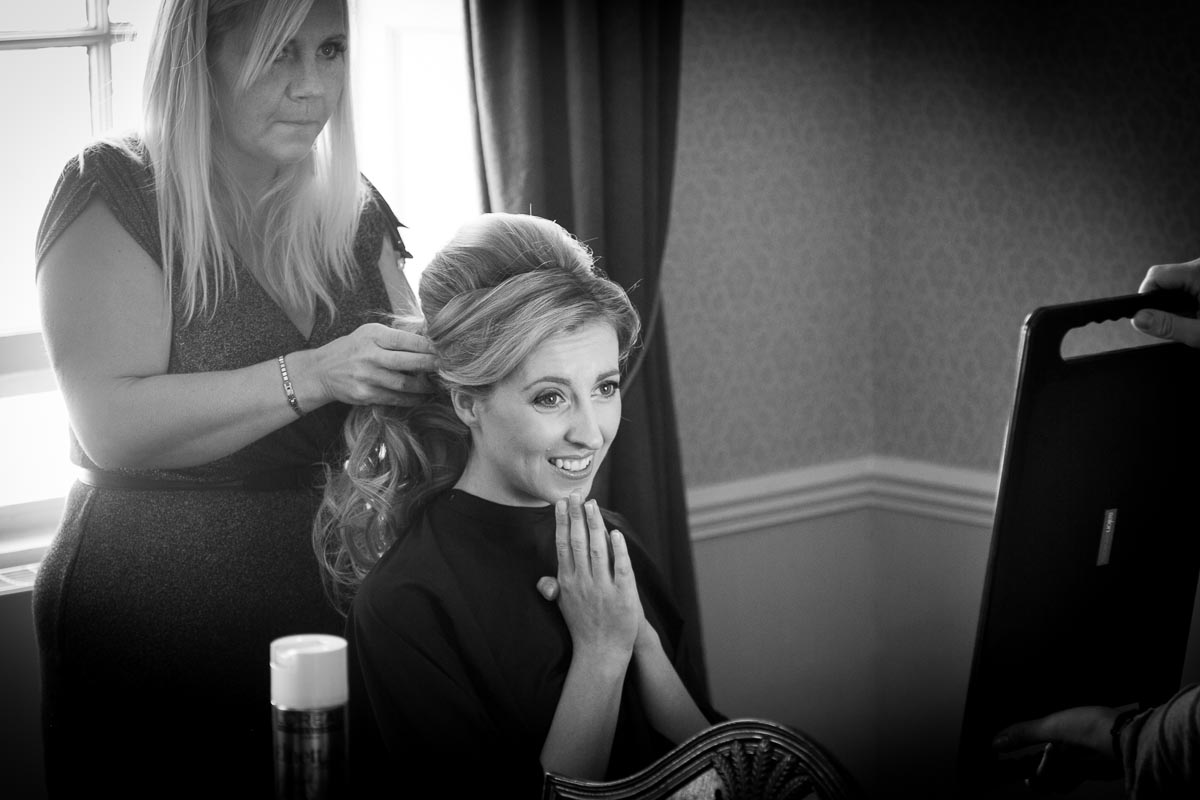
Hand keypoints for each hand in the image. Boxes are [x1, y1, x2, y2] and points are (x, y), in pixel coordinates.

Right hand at [304, 322, 435, 406]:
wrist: (322, 370)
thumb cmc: (354, 348)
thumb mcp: (370, 333)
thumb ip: (395, 336)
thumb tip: (429, 338)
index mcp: (373, 336)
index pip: (407, 340)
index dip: (428, 346)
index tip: (444, 349)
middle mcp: (369, 355)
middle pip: (408, 362)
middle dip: (431, 365)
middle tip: (447, 368)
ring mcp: (366, 377)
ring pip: (404, 384)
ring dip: (424, 386)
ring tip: (435, 385)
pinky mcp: (365, 394)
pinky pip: (394, 398)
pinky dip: (411, 399)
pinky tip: (421, 397)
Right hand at [540, 493, 641, 664]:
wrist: (601, 653)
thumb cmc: (583, 626)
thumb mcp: (563, 606)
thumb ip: (555, 588)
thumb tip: (543, 580)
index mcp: (567, 581)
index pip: (562, 544)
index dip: (562, 522)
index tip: (562, 503)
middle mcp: (582, 582)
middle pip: (577, 541)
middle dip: (576, 515)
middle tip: (577, 494)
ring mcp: (602, 588)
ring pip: (597, 549)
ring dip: (595, 525)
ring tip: (593, 505)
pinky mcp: (623, 595)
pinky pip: (620, 568)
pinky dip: (617, 550)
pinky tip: (615, 533)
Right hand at [992, 706, 1120, 790]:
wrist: (1124, 741)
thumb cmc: (1091, 725)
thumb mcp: (1051, 727)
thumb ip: (1024, 734)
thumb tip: (996, 740)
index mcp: (1057, 723)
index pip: (1030, 736)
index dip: (1019, 746)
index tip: (1006, 756)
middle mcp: (1066, 739)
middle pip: (1040, 758)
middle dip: (1035, 769)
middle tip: (1030, 777)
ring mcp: (1077, 756)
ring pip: (1053, 772)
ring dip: (1047, 778)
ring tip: (1046, 778)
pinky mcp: (1088, 771)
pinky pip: (1067, 780)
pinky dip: (1060, 783)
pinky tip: (1058, 782)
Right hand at [1132, 259, 1199, 346]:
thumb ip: (1168, 325)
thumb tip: (1138, 319)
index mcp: (1198, 273)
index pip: (1156, 276)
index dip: (1145, 297)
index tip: (1147, 316)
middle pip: (1163, 278)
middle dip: (1162, 302)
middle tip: (1176, 322)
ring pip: (1175, 282)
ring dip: (1176, 302)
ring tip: (1192, 319)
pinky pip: (1187, 283)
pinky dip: (1187, 299)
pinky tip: (1197, 312)